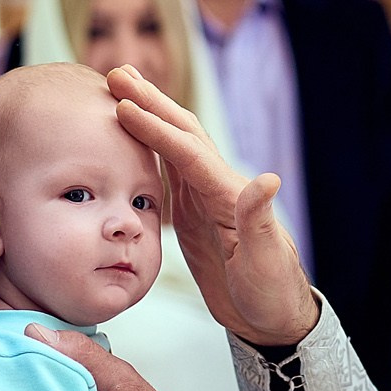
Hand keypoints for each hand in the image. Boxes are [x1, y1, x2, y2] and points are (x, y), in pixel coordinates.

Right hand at [107, 65, 318, 346]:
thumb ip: (261, 222)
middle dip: (151, 102)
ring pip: (173, 146)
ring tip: (120, 89)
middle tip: (117, 73)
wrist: (273, 317)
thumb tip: (269, 179)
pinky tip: (129, 136)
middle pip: (182, 134)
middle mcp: (218, 188)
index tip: (124, 105)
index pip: (189, 153)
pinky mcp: (194, 214)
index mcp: (230, 196)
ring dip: (149, 115)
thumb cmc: (272, 292)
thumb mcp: (267, 261)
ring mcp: (205, 199)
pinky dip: (149, 147)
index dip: (157, 127)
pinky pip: (168, 171)